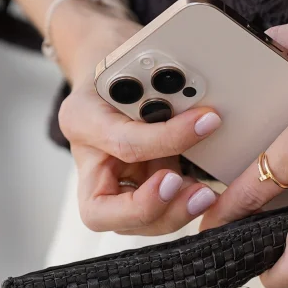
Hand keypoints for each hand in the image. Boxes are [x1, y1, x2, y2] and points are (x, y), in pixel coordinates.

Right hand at [54, 8, 221, 234]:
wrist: (110, 72)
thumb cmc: (121, 65)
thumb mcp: (135, 62)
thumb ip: (160, 84)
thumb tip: (205, 106)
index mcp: (81, 120)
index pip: (124, 143)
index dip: (168, 139)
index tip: (206, 123)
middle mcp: (88, 161)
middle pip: (104, 213)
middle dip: (153, 208)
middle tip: (197, 192)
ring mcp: (107, 183)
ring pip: (130, 224)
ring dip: (172, 213)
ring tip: (205, 194)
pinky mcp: (131, 193)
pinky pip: (152, 215)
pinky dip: (178, 208)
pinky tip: (203, 196)